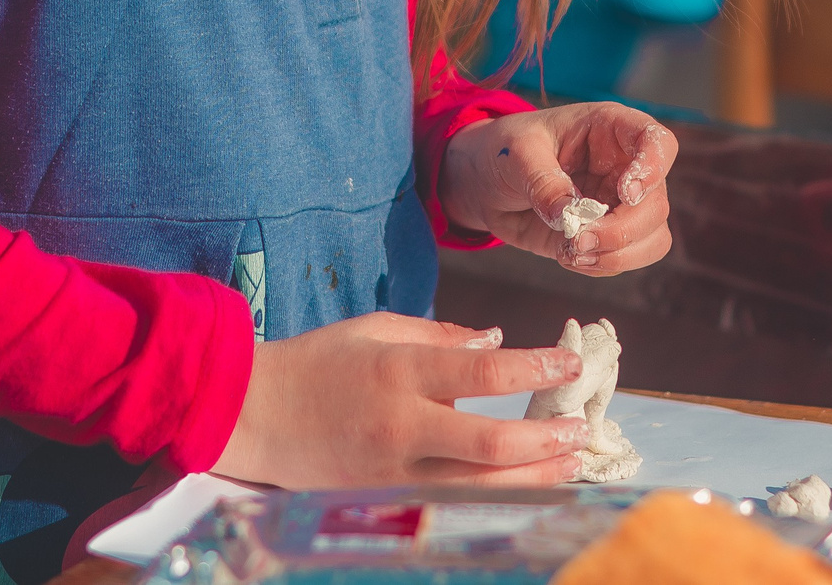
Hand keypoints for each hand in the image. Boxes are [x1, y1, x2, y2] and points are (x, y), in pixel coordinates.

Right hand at [213, 314, 588, 488]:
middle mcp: (401, 425)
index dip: (537, 368)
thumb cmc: (316, 363)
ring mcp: (392, 471)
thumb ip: (439, 335)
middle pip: (491, 440)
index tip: (569, 364)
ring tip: (571, 464)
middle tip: (580, 427)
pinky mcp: (383, 501)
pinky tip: (523, 488)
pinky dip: (493, 496)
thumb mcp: (376, 330)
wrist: (251, 414)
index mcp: (400, 372)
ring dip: (534, 476)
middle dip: (546, 437)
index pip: (486, 372)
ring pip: (478, 484)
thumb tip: (497, 341)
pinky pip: (451, 502)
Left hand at [439, 104, 676, 274]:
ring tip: (572, 254)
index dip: (653, 169)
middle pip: (656, 203)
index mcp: (611, 130)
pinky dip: (601, 265)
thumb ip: (542, 180)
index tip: (625, 193)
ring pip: (652, 237)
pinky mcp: (606, 236)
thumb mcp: (515, 153)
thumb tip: (568, 216)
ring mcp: (619, 205)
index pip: (658, 143)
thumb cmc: (505, 151)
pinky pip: (626, 259)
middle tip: (578, 240)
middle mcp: (625, 168)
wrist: (486, 184)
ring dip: (617, 254)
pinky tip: (568, 257)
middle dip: (622, 230)